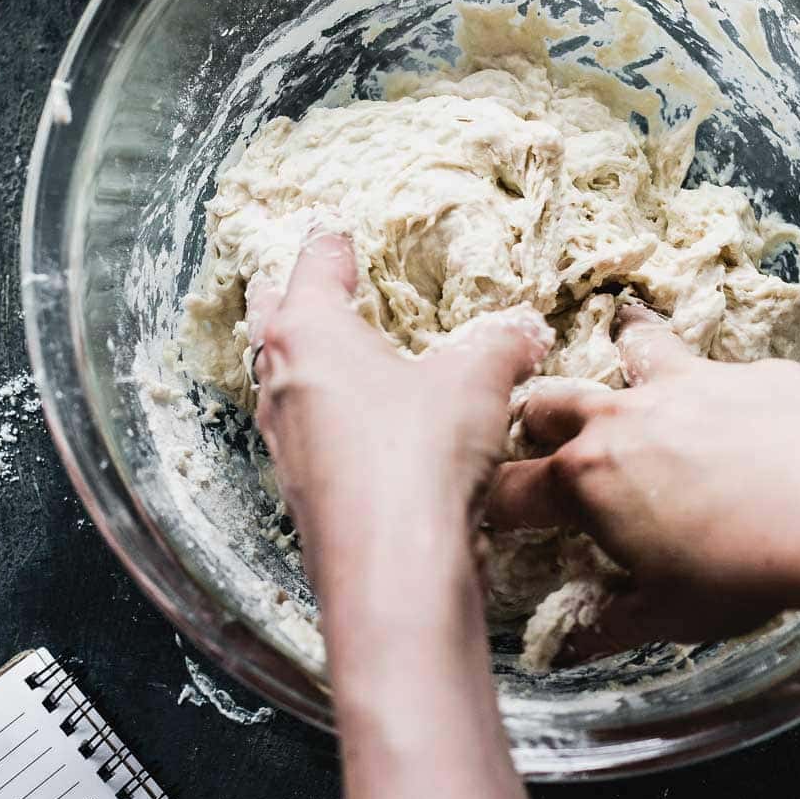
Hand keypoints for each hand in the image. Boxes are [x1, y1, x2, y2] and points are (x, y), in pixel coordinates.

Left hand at [247, 231, 551, 626]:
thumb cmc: (422, 451)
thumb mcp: (479, 380)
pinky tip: (358, 431)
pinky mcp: (301, 493)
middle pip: (271, 321)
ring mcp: (284, 443)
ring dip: (300, 364)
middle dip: (286, 297)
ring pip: (280, 383)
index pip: (314, 266)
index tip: (334, 230)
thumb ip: (502, 344)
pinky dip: (324, 419)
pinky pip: (305, 437)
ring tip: (329, 356)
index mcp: (309, 332)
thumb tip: (528, 330)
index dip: (331, 244)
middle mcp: (281, 382)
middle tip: (300, 284)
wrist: (394, 568)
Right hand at [486, 305, 799, 655]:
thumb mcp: (668, 615)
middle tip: (544, 434)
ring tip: (623, 333)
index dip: (494, 505)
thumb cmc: (744, 569)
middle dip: (538, 420)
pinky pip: (715, 363)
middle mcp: (622, 419)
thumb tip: (564, 650)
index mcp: (586, 481)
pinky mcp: (747, 372)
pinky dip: (712, 376)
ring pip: (632, 348)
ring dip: (622, 349)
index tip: (491, 514)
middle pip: (551, 404)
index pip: (510, 490)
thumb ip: (606, 625)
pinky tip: (742, 398)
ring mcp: (684, 384)